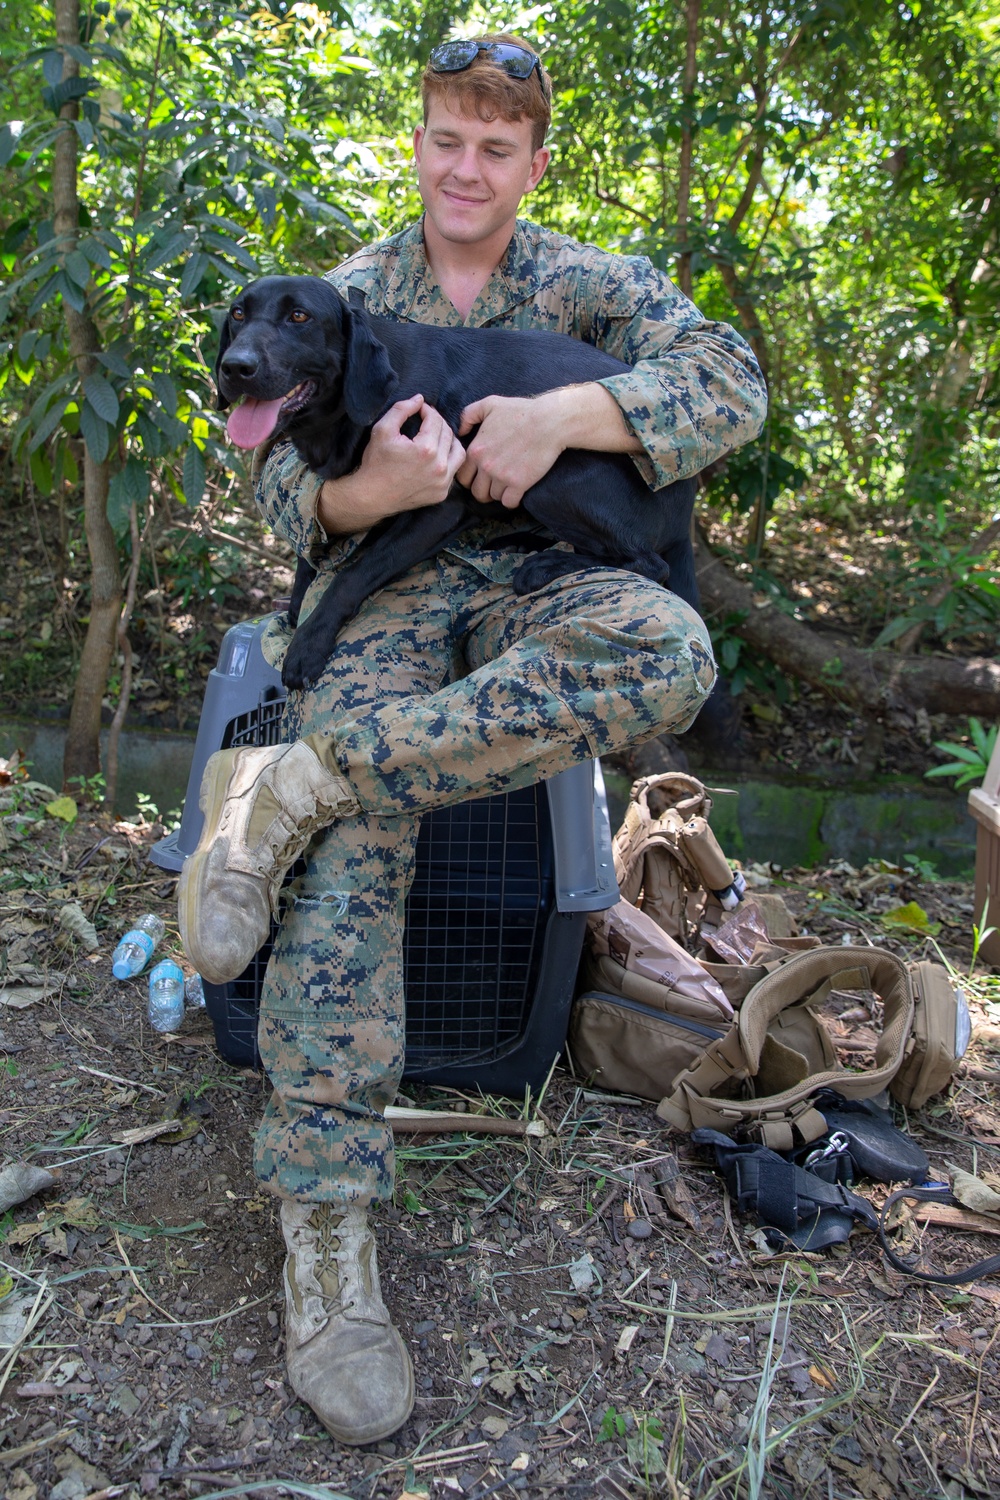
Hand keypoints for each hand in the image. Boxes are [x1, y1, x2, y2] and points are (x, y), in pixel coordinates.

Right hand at [318, 394, 465, 533]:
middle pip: (449, 433)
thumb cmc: (376, 462)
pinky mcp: (442, 493)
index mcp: (426, 449)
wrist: (372, 496)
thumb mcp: (383, 430)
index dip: (427, 410)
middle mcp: (439, 466)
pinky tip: (436, 457)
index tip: (420, 410)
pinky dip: (448, 460)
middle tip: (426, 421)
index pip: (436, 419)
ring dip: (449, 440)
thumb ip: (402, 409)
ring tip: (436, 437)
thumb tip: (420, 399)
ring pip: (459, 452)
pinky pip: (453, 471)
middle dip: (438, 423)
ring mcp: (443, 482)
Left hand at [457, 394, 564, 508]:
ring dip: (500, 493)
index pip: (462, 476)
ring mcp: (502, 476)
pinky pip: (509, 502)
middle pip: (476, 492)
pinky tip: (517, 491)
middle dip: (484, 490)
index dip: (470, 478)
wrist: (549, 421)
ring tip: (508, 484)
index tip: (480, 476)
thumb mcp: (490, 404)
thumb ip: (469, 415)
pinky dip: (513, 500)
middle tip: (494, 485)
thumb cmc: (521, 411)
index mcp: (476, 449)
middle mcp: (485, 465)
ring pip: (493, 497)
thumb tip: (460, 431)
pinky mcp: (519, 483)